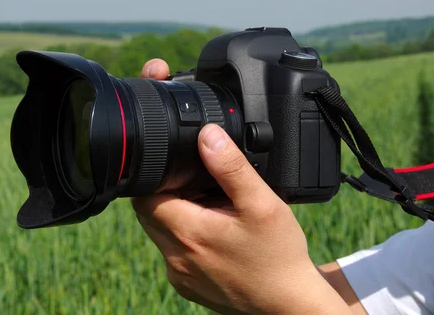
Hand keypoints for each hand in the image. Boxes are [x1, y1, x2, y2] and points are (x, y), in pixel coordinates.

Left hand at [132, 59, 351, 314]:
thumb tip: (206, 135)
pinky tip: (215, 232)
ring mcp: (179, 275)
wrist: (289, 306)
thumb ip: (231, 167)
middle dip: (167, 193)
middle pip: (148, 212)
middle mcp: (175, 258)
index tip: (183, 170)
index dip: (158, 177)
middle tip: (201, 185)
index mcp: (187, 233)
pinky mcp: (187, 286)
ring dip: (177, 214)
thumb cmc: (278, 258)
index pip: (144, 196)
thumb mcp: (262, 204)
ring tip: (212, 208)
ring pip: (160, 231)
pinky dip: (186, 236)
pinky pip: (173, 251)